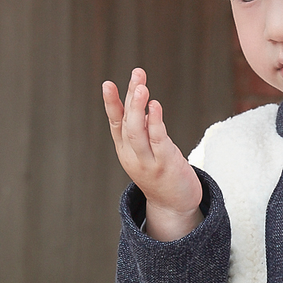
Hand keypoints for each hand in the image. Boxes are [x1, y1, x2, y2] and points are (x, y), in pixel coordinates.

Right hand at [103, 69, 202, 240]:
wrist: (174, 207)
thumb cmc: (163, 174)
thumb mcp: (150, 151)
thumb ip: (146, 131)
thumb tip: (145, 107)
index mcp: (126, 151)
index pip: (116, 123)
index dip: (112, 104)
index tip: (108, 84)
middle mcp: (133, 156)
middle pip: (127, 123)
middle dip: (130, 98)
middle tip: (136, 76)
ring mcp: (148, 162)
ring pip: (137, 131)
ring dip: (138, 108)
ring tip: (141, 87)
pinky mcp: (165, 166)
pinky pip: (158, 141)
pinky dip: (155, 122)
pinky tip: (155, 106)